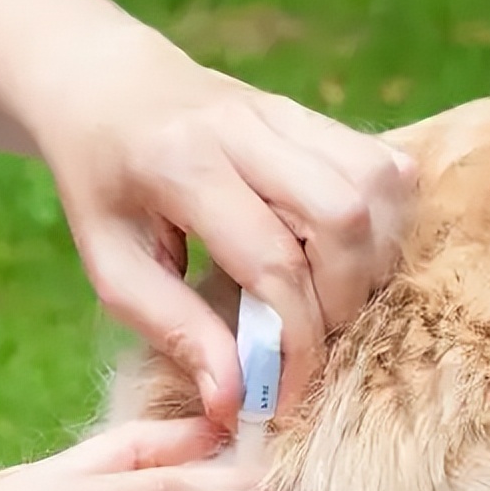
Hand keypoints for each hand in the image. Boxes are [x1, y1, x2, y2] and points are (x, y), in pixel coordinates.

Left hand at [21, 26, 416, 424]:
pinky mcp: (315, 114)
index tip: (284, 392)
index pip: (273, 261)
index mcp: (181, 164)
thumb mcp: (113, 266)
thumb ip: (175, 331)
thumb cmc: (104, 187)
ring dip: (371, 259)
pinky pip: (385, 166)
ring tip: (330, 298)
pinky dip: (383, 222)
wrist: (107, 89)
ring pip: (378, 185)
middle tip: (310, 340)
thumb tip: (233, 401)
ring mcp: (287, 112)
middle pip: (343, 217)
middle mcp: (244, 127)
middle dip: (342, 300)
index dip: (294, 341)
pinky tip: (346, 255)